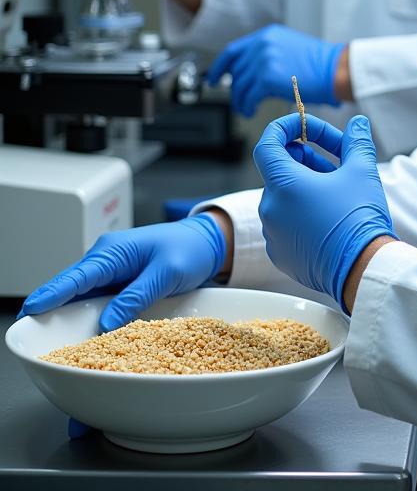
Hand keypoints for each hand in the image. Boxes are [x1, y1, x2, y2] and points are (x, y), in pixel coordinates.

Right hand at [17, 215, 225, 333]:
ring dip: (73, 322)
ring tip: (58, 351)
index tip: (31, 310)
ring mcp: (111, 275)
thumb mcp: (166, 273)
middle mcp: (106, 262)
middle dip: (53, 313)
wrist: (207, 244)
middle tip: (36, 340)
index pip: (77, 276)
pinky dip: (92, 322)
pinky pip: (99, 305)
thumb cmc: (189, 249)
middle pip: (71, 291)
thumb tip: (106, 324)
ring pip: (83, 301)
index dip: (52, 294)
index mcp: (114, 251)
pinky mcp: (119, 287)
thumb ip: (137, 296)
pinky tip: (87, 343)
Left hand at [207, 24, 344, 117]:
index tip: (214, 78)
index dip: (220, 67)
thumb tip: (252, 71)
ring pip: (239, 85)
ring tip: (246, 109)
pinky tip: (252, 110)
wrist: (337, 69)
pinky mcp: (266, 78)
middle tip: (237, 99)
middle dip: (234, 88)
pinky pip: (248, 96)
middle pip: (235, 70)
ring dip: (240, 100)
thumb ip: (269, 54)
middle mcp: (262, 44)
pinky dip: (247, 106)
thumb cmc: (321, 64)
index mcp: (267, 35)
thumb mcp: (291, 47)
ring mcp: (263, 60)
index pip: (233, 51)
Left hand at [253, 113, 395, 307]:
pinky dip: (303, 212)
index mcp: (283, 184)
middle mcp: (270, 209)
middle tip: (338, 161)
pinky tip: (331, 217)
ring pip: (285, 197)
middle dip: (308, 158)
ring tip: (339, 191)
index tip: (305, 126)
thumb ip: (356, 141)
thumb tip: (358, 123)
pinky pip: (286, 223)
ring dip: (307, 186)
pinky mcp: (281, 254)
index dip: (285, 128)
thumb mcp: (362, 171)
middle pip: (281, 170)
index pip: (268, 143)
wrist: (362, 270)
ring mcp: (273, 234)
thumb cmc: (359, 218)